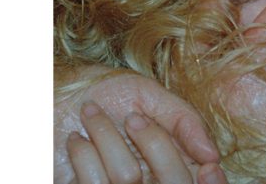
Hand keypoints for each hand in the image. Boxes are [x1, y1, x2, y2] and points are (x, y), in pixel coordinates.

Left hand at [67, 101, 227, 183]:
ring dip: (106, 137)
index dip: (212, 180)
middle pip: (172, 181)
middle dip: (152, 141)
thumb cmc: (103, 91)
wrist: (52, 93)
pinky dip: (83, 153)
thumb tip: (212, 156)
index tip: (207, 164)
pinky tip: (75, 140)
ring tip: (91, 119)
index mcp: (172, 158)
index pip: (204, 181)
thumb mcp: (150, 95)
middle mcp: (148, 179)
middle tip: (131, 118)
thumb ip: (184, 119)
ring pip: (128, 177)